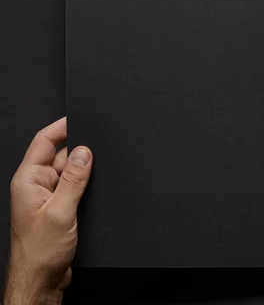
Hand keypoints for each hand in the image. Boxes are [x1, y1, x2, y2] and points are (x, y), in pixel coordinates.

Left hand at [5, 118, 91, 304]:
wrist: (41, 281)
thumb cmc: (40, 252)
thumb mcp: (60, 212)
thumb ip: (73, 180)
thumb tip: (84, 152)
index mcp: (28, 180)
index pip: (43, 142)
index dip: (61, 127)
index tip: (80, 117)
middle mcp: (37, 185)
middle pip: (60, 155)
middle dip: (80, 151)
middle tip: (101, 148)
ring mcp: (48, 197)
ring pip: (71, 172)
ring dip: (85, 171)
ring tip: (101, 171)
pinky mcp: (60, 208)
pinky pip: (75, 188)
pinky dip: (87, 185)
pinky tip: (97, 188)